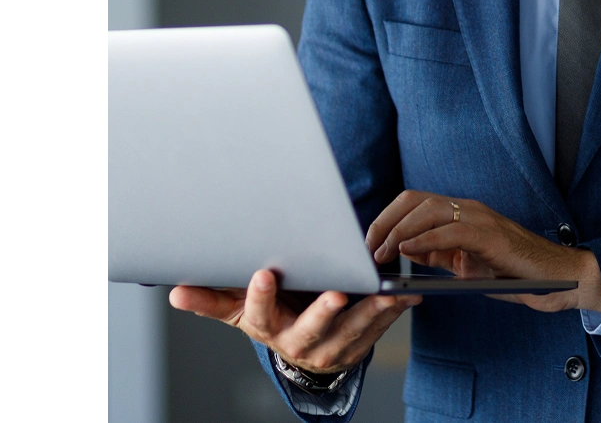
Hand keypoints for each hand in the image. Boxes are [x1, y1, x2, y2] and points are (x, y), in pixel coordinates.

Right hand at [168, 269, 420, 374]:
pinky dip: (393, 313)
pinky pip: (378, 331)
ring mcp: (330, 346)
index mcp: (267, 326)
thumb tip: (175, 293)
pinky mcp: (358, 345)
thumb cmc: (270, 312)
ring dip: (371, 312)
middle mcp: (298, 341)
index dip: (260, 296)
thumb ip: (212, 299)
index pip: (258, 313)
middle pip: (310, 328)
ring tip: (386, 292)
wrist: (299, 344)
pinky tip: (406, 295)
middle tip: (336, 292)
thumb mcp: (239, 308)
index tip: (264, 273)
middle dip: (323, 311)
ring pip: (351, 331)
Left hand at [366, 191, 600, 314]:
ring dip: (398, 231)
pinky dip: (424, 239)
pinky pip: (450, 230)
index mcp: (461, 212)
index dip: (387, 218)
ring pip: (428, 210)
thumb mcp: (465, 264)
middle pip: (414, 200)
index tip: (368, 242)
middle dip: (384, 221)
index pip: (415, 202)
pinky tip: (407, 253)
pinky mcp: (491, 235)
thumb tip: (404, 253)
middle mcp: (468, 208)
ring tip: (380, 253)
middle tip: (366, 248)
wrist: (556, 278)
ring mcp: (480, 218)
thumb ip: (438, 254)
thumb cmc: (512, 272)